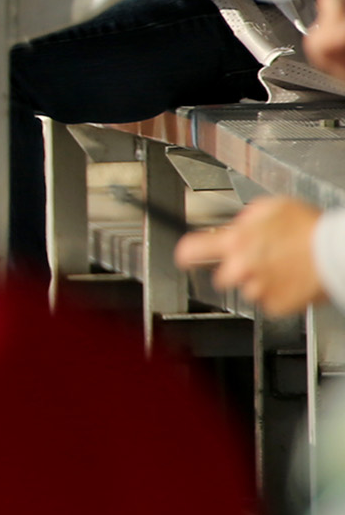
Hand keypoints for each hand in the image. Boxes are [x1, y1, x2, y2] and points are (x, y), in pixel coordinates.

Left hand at [179, 197, 331, 317]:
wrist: (338, 252)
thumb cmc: (310, 228)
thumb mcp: (272, 208)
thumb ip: (247, 219)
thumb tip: (239, 225)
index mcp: (235, 242)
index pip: (192, 251)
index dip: (187, 254)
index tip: (185, 257)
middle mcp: (241, 269)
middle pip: (221, 277)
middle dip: (235, 270)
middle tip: (259, 260)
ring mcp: (259, 290)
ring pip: (248, 290)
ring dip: (260, 281)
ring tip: (284, 266)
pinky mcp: (276, 306)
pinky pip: (270, 301)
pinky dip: (279, 293)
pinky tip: (292, 278)